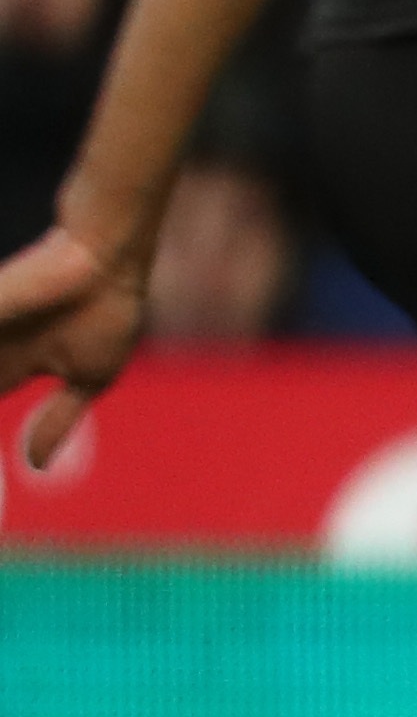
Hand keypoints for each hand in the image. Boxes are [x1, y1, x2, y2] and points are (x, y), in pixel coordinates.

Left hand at [0, 222, 146, 472]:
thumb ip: (59, 418)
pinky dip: (2, 320)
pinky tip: (7, 339)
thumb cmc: (106, 305)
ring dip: (1, 368)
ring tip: (6, 364)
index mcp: (12, 368)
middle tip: (0, 420)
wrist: (107, 252)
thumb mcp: (91, 373)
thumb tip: (33, 463)